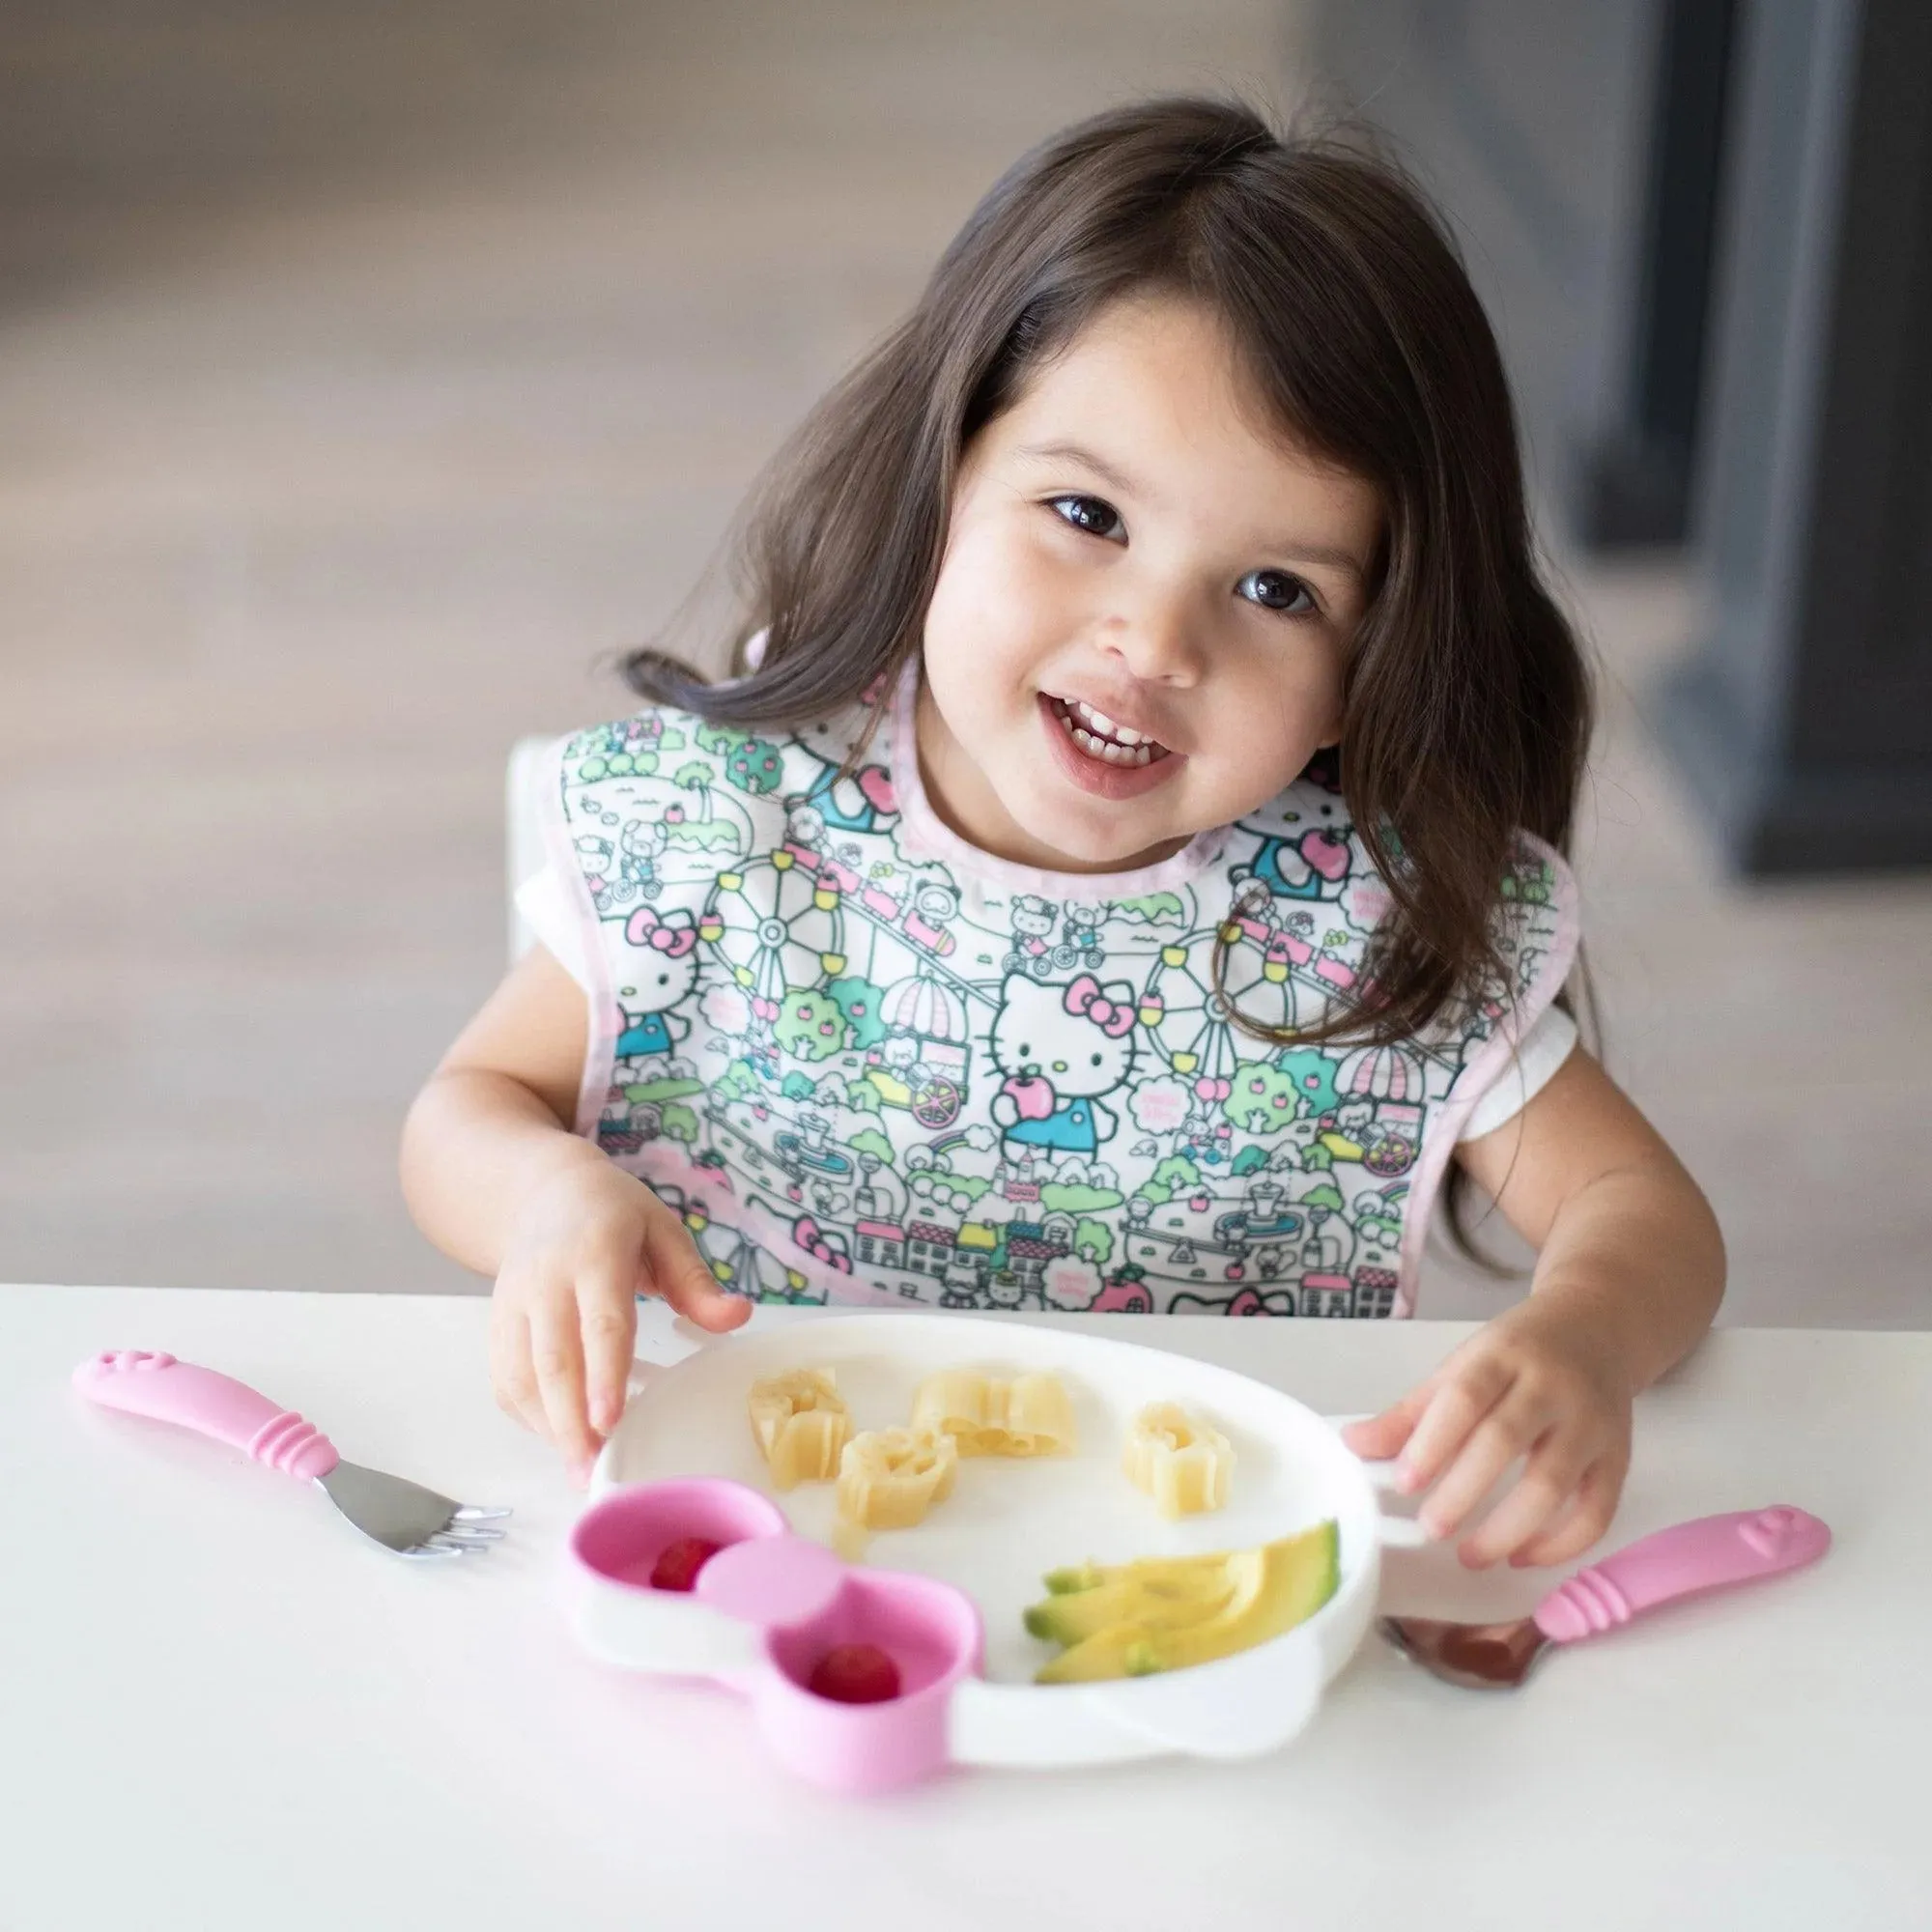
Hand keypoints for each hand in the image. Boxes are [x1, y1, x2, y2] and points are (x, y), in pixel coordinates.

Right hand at [489, 1148, 748, 1481]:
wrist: (543, 1191)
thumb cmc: (614, 1214)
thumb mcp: (664, 1230)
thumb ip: (696, 1280)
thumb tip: (739, 1315)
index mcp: (596, 1253)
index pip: (600, 1322)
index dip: (604, 1375)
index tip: (610, 1421)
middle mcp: (547, 1280)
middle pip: (555, 1360)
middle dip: (571, 1421)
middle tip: (592, 1471)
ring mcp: (515, 1302)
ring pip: (522, 1375)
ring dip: (548, 1427)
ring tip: (579, 1469)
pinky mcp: (498, 1322)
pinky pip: (505, 1377)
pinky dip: (528, 1415)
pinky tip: (559, 1437)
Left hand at [1341, 1299, 1632, 1567]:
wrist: (1598, 1326)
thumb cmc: (1519, 1351)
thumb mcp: (1463, 1365)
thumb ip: (1412, 1411)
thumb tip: (1354, 1445)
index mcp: (1503, 1355)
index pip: (1466, 1397)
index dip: (1433, 1442)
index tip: (1404, 1482)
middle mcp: (1552, 1385)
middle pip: (1507, 1439)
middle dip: (1464, 1489)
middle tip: (1430, 1528)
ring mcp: (1591, 1422)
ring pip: (1555, 1481)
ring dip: (1510, 1527)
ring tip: (1471, 1555)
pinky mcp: (1619, 1456)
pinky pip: (1598, 1509)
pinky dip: (1562, 1543)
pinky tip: (1523, 1557)